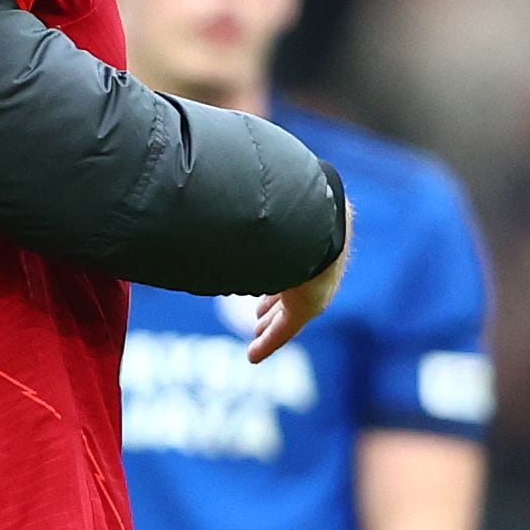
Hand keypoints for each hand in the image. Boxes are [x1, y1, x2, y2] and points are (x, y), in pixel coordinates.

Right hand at [248, 179, 350, 364]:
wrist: (316, 221)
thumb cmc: (285, 202)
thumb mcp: (258, 199)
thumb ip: (237, 196)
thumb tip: (212, 172)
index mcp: (305, 233)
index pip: (287, 253)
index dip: (270, 265)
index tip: (257, 275)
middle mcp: (312, 260)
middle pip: (290, 284)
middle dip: (274, 298)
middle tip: (259, 311)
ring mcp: (313, 284)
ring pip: (287, 311)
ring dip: (270, 323)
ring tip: (257, 331)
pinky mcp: (308, 307)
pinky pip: (285, 331)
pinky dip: (268, 344)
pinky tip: (253, 356)